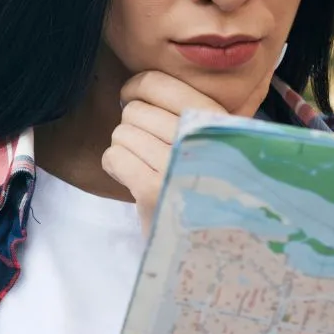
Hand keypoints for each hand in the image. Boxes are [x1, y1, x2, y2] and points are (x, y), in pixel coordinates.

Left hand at [100, 71, 225, 230]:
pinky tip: (133, 180)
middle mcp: (201, 139)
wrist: (212, 249)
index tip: (131, 99)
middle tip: (146, 151)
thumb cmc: (207, 193)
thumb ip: (187, 115)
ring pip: (122, 133)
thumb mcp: (214, 146)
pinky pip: (114, 156)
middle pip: (136, 111)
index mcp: (218, 122)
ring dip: (125, 150)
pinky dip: (116, 166)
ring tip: (145, 169)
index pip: (162, 85)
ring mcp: (177, 164)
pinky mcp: (152, 190)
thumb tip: (135, 88)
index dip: (137, 88)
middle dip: (133, 128)